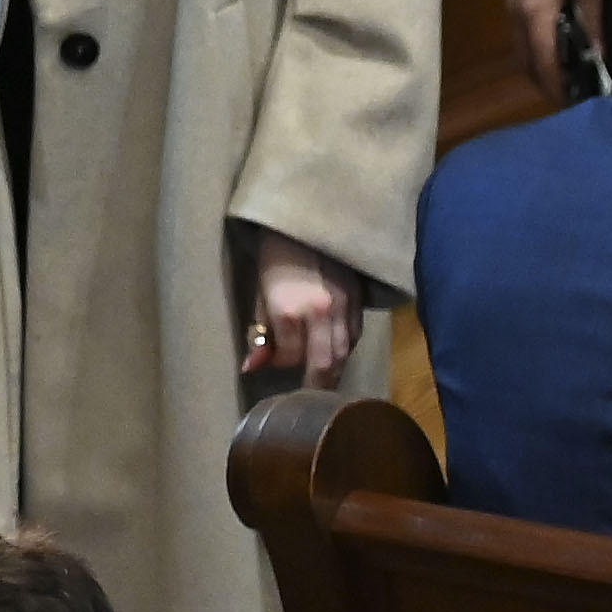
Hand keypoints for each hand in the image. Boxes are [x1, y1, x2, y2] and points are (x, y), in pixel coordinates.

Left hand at [237, 227, 361, 392]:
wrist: (307, 217)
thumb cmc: (274, 252)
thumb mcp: (259, 291)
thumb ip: (260, 332)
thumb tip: (251, 367)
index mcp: (289, 310)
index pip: (290, 358)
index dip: (280, 363)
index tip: (274, 359)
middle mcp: (321, 313)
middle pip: (324, 365)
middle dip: (315, 384)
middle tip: (308, 394)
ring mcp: (345, 307)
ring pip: (345, 353)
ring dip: (333, 369)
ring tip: (322, 378)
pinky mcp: (360, 299)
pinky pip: (356, 335)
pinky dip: (346, 347)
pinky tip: (335, 349)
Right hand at [508, 0, 606, 93]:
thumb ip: (595, 18)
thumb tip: (601, 56)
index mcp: (534, 11)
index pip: (543, 61)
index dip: (557, 86)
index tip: (574, 106)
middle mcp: (516, 11)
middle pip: (525, 59)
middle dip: (545, 82)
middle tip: (571, 97)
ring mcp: (512, 0)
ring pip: (521, 46)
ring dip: (539, 65)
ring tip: (566, 77)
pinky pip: (522, 31)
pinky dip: (536, 48)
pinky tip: (556, 47)